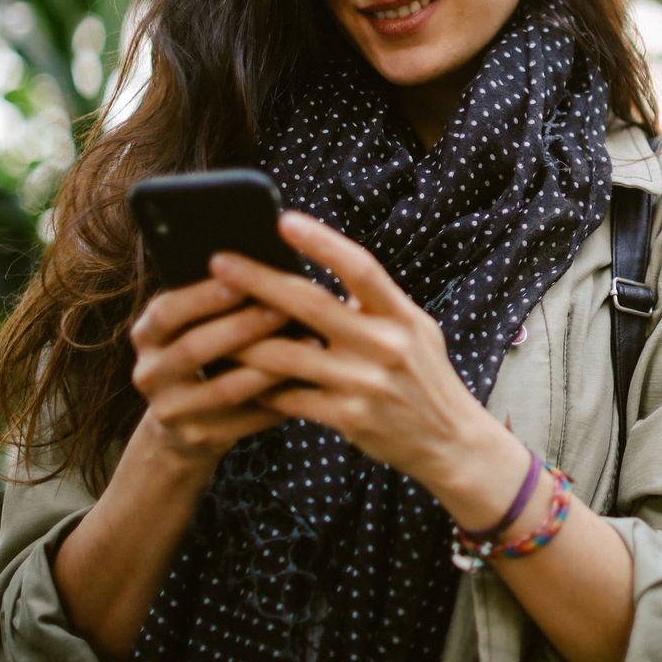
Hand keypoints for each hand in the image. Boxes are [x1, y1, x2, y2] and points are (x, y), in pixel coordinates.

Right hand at [128, 278, 291, 466]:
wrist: (184, 424)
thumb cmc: (206, 354)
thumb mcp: (193, 325)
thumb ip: (217, 300)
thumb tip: (266, 265)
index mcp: (147, 335)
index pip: (167, 311)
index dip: (204, 296)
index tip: (244, 278)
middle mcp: (150, 374)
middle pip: (195, 349)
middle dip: (243, 326)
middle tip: (285, 307)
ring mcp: (172, 411)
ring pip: (225, 389)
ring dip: (270, 365)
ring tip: (311, 342)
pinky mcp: (199, 438)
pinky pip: (246, 419)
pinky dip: (279, 399)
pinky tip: (309, 380)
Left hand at [216, 211, 513, 500]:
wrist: (450, 441)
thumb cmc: (424, 376)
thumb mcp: (415, 329)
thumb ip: (375, 304)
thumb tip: (325, 268)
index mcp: (402, 315)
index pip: (360, 267)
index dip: (321, 242)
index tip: (283, 220)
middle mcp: (385, 345)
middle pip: (310, 304)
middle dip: (258, 280)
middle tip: (219, 260)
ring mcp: (365, 384)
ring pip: (287, 354)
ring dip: (244, 338)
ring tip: (210, 325)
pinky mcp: (348, 419)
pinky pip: (289, 398)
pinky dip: (260, 385)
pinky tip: (236, 374)